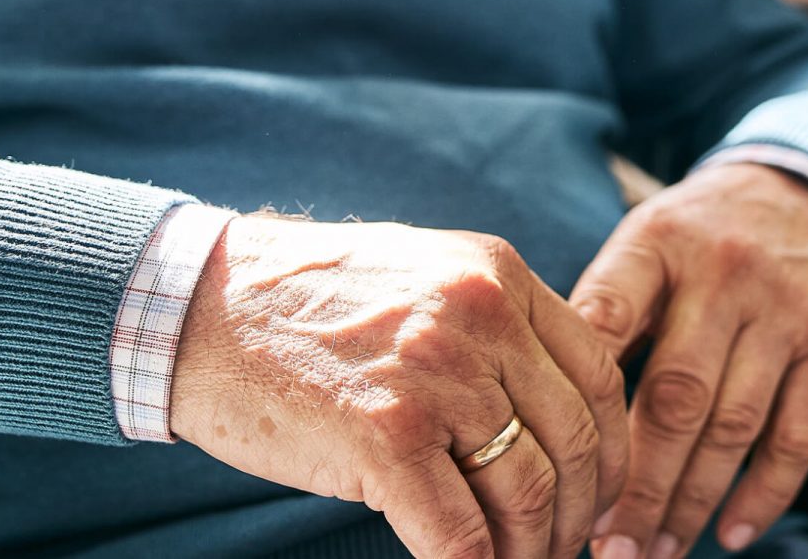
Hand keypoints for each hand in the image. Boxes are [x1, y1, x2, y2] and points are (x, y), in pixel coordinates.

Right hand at [172, 215, 628, 558]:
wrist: (196, 306)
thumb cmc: (305, 307)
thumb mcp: (423, 280)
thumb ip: (493, 329)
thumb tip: (553, 415)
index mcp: (498, 275)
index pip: (600, 373)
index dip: (611, 449)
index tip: (599, 492)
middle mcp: (481, 316)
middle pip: (577, 438)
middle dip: (580, 512)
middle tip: (563, 548)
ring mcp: (436, 376)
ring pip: (528, 493)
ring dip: (532, 550)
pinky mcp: (386, 437)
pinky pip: (460, 534)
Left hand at [571, 164, 807, 558]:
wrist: (791, 194)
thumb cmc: (689, 239)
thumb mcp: (637, 244)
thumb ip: (599, 311)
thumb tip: (544, 409)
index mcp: (657, 244)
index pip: (612, 316)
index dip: (582, 396)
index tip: (552, 464)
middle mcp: (725, 275)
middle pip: (677, 395)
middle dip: (639, 483)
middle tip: (606, 546)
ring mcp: (782, 312)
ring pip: (735, 425)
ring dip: (693, 500)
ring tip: (656, 551)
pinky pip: (800, 432)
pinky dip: (767, 491)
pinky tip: (732, 533)